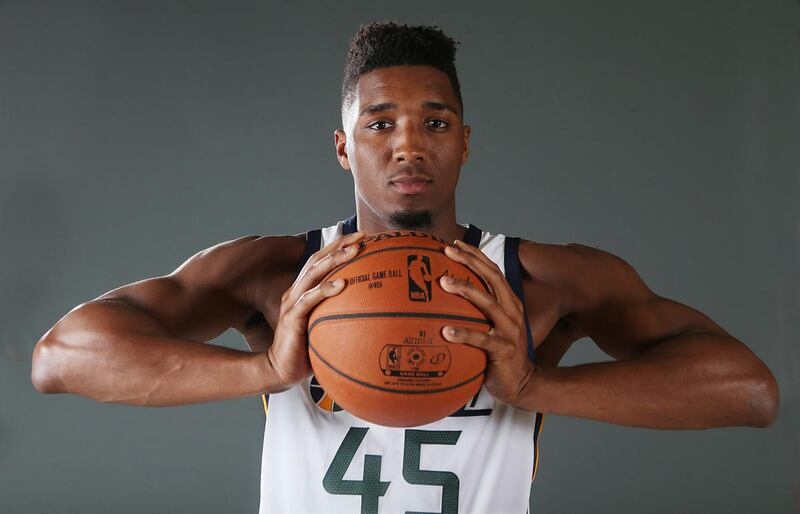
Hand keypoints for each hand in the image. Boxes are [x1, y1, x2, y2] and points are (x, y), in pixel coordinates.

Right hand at [267, 231, 364, 389]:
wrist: (281, 370)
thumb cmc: (305, 350)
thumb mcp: (325, 327)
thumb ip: (340, 315)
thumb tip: (371, 313)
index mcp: (303, 292)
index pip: (320, 262)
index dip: (338, 246)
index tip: (362, 237)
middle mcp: (296, 292)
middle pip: (318, 260)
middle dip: (340, 245)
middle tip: (362, 236)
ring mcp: (292, 303)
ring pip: (314, 274)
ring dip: (335, 260)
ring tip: (354, 251)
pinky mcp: (292, 318)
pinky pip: (309, 300)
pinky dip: (325, 290)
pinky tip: (342, 284)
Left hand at [439, 239, 536, 406]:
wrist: (523, 384)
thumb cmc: (501, 354)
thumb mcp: (493, 327)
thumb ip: (479, 312)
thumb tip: (449, 298)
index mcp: (510, 303)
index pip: (493, 272)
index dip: (476, 255)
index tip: (456, 243)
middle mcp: (512, 311)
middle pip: (492, 278)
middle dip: (470, 262)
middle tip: (448, 251)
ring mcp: (509, 330)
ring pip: (487, 303)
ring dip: (465, 289)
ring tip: (443, 282)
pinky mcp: (503, 350)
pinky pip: (481, 339)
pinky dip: (463, 333)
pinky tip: (446, 332)